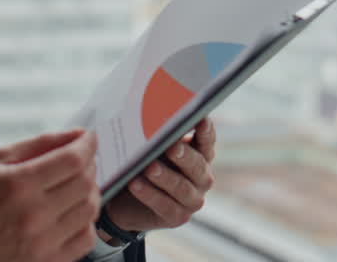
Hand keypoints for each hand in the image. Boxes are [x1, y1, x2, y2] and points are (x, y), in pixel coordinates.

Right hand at [0, 128, 100, 261]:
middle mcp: (33, 215)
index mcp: (19, 185)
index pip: (72, 160)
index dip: (87, 145)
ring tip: (76, 185)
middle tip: (81, 160)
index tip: (88, 139)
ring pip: (90, 210)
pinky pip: (87, 238)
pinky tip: (72, 212)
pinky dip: (86, 221)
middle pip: (85, 183)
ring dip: (90, 191)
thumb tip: (76, 135)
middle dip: (89, 164)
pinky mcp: (49, 261)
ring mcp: (43, 242)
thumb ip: (39, 144)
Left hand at [102, 118, 215, 235]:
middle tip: (171, 147)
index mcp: (200, 154)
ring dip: (165, 177)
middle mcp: (202, 178)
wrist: (129, 201)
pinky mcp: (178, 217)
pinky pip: (165, 206)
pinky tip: (134, 184)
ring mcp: (193, 200)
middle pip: (197, 165)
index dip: (206, 131)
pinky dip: (149, 194)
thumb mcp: (152, 149)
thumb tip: (151, 119)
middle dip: (184, 156)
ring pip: (182, 188)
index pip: (207, 140)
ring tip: (149, 168)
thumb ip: (158, 136)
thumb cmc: (145, 164)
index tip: (201, 119)